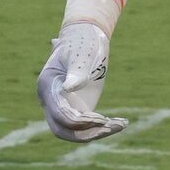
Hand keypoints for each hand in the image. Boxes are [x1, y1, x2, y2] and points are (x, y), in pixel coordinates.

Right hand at [37, 22, 127, 142]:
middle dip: (87, 133)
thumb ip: (76, 71)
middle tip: (111, 126)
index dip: (80, 122)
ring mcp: (62, 105)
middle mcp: (51, 100)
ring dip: (96, 133)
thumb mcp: (81, 55)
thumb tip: (69, 87)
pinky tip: (121, 122)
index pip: (59, 114)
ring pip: (74, 132)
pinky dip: (102, 128)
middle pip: (62, 129)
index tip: (103, 119)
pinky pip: (86, 127)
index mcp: (48, 85)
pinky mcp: (76, 108)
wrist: (86, 36)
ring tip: (121, 124)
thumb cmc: (83, 42)